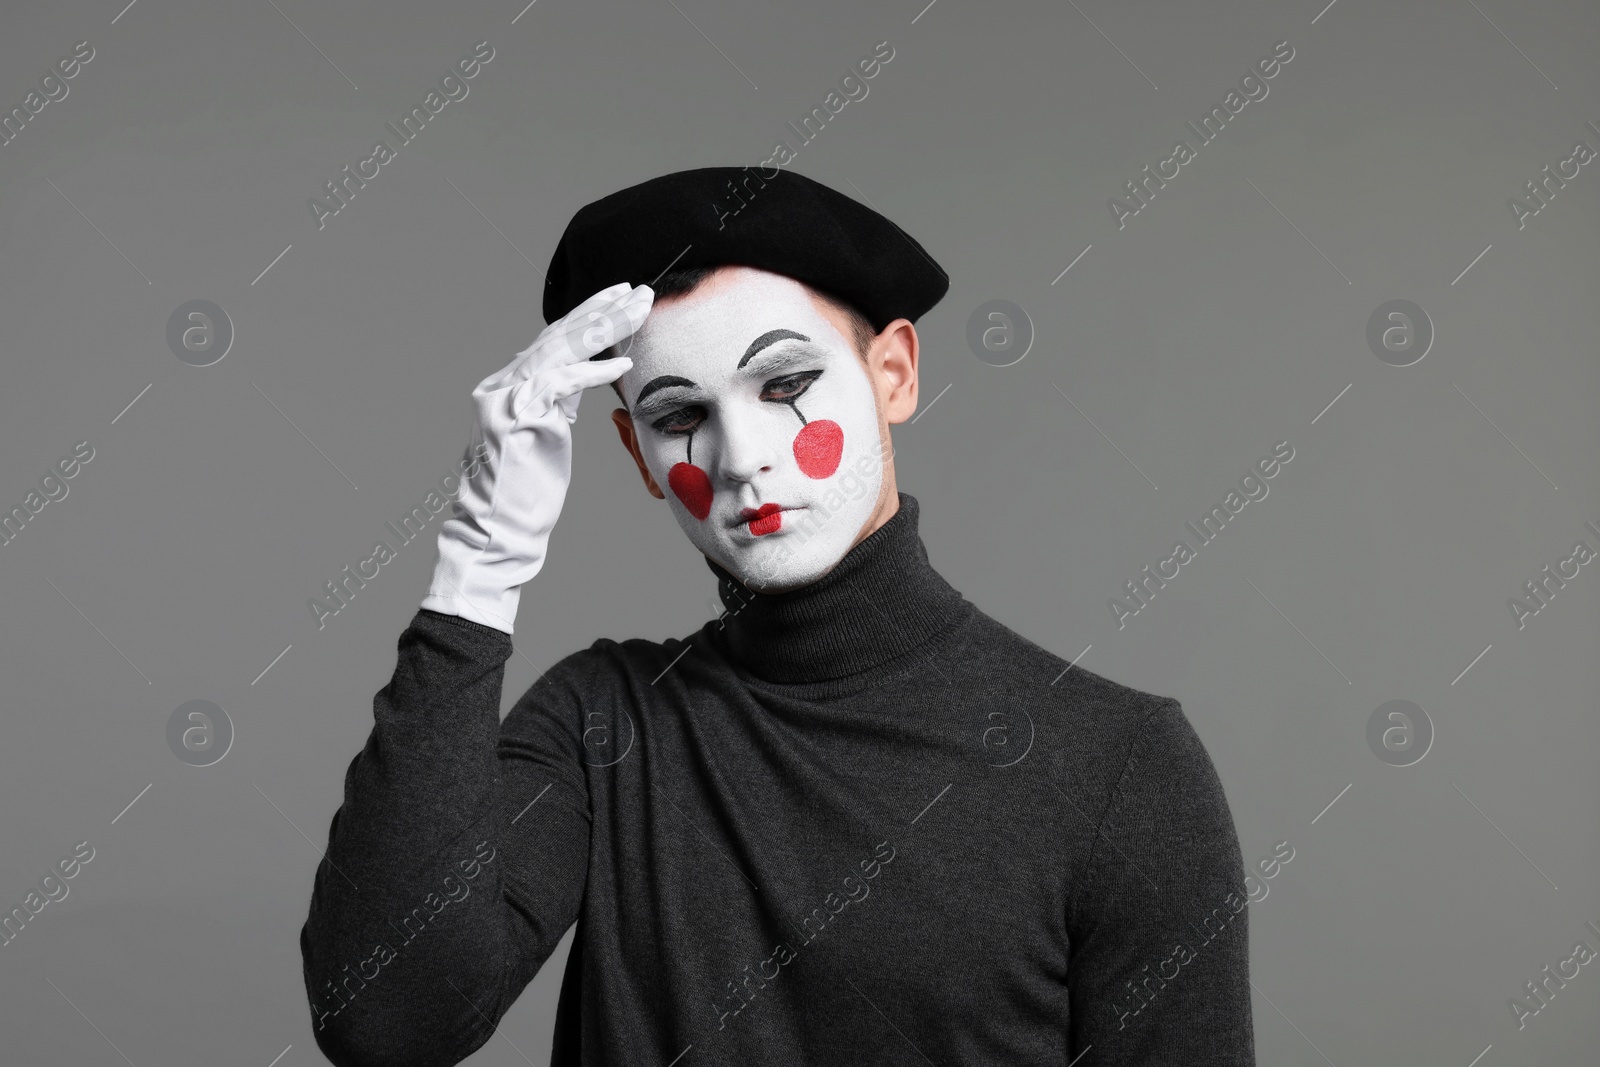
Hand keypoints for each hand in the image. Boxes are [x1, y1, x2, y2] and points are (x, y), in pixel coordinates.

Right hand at [421, 282, 652, 631]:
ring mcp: (504, 399)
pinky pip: (559, 382)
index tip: (622, 300)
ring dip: (603, 326)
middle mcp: (502, 386)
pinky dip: (593, 372)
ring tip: (637, 309)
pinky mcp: (515, 417)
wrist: (496, 536)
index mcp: (509, 388)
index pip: (555, 341)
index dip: (590, 317)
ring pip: (559, 347)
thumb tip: (583, 378)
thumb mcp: (546, 437)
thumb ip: (557, 404)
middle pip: (558, 335)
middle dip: (601, 310)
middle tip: (638, 291)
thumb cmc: (525, 497)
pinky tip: (622, 363)